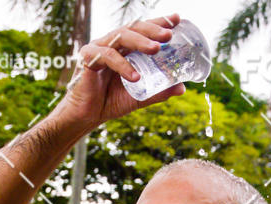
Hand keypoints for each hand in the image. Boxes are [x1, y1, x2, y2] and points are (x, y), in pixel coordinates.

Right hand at [61, 13, 185, 127]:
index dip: (159, 23)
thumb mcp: (140, 96)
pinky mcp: (88, 58)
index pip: (143, 30)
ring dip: (140, 41)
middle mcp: (113, 43)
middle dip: (153, 29)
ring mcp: (99, 47)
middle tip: (168, 36)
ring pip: (122, 36)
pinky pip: (107, 56)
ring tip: (156, 49)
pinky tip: (135, 77)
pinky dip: (122, 66)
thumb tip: (182, 87)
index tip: (177, 19)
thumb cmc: (111, 101)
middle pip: (134, 28)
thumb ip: (158, 91)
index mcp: (125, 48)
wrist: (88, 115)